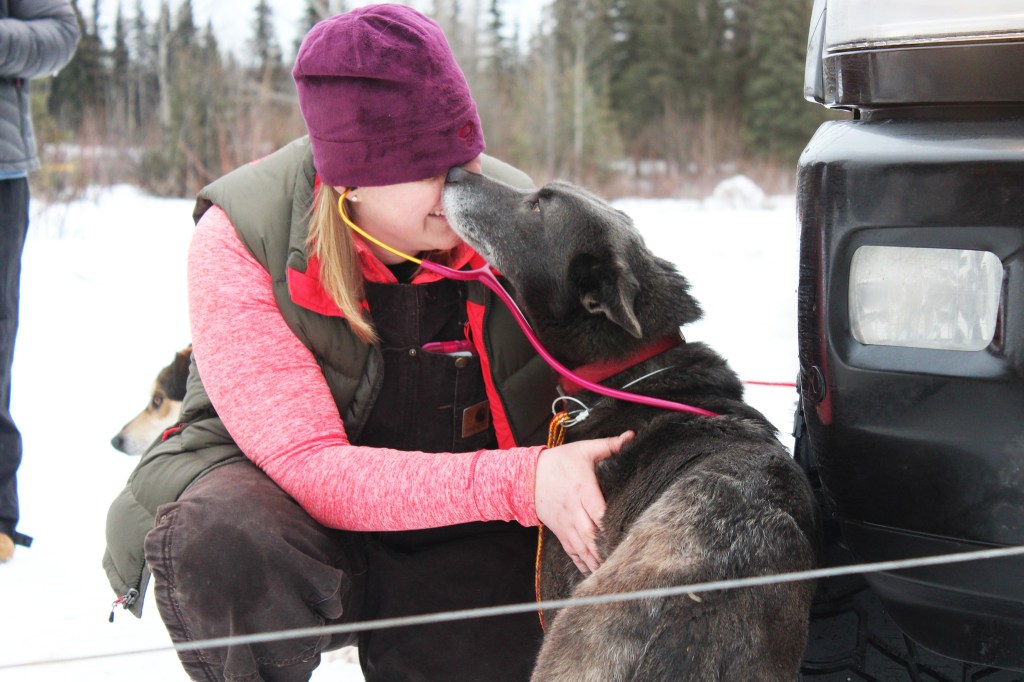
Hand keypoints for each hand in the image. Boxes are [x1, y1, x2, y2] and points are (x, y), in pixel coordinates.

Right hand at [535, 431, 633, 575]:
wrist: (527, 475)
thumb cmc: (558, 462)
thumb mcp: (583, 449)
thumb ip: (609, 445)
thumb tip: (631, 437)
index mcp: (582, 490)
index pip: (599, 512)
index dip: (611, 526)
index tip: (625, 536)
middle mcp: (574, 511)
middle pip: (592, 535)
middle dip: (606, 550)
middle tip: (624, 562)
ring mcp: (566, 524)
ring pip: (583, 547)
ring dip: (596, 561)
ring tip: (611, 574)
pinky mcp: (560, 531)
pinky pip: (572, 551)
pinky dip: (582, 564)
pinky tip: (593, 573)